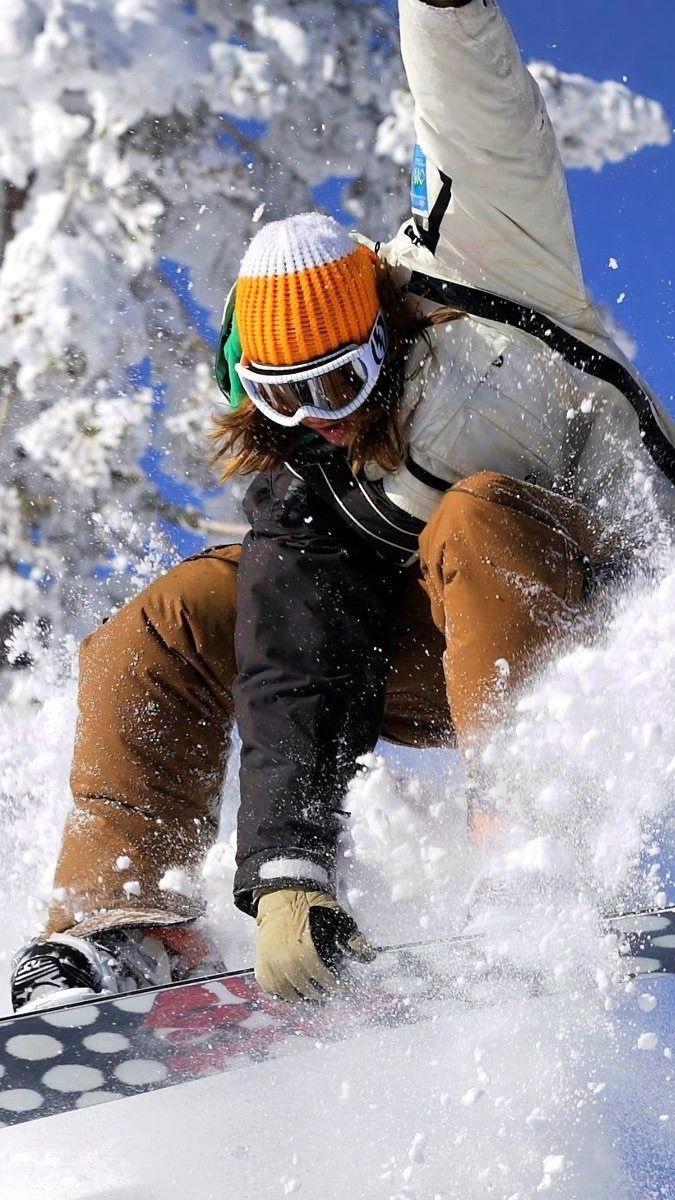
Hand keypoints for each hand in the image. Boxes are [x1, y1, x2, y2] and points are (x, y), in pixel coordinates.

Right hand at [254, 888, 374, 1001]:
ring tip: (315, 996)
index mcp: (304, 950)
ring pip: (290, 995)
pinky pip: (273, 991)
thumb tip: (369, 956)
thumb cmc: (310, 906)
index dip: (336, 986)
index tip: (343, 989)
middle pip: (308, 990)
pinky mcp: (261, 966)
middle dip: (322, 993)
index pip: (324, 979)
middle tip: (331, 993)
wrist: (282, 895)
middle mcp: (285, 962)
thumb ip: (352, 938)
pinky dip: (284, 995)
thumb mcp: (335, 916)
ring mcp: (270, 966)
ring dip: (304, 997)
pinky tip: (296, 992)